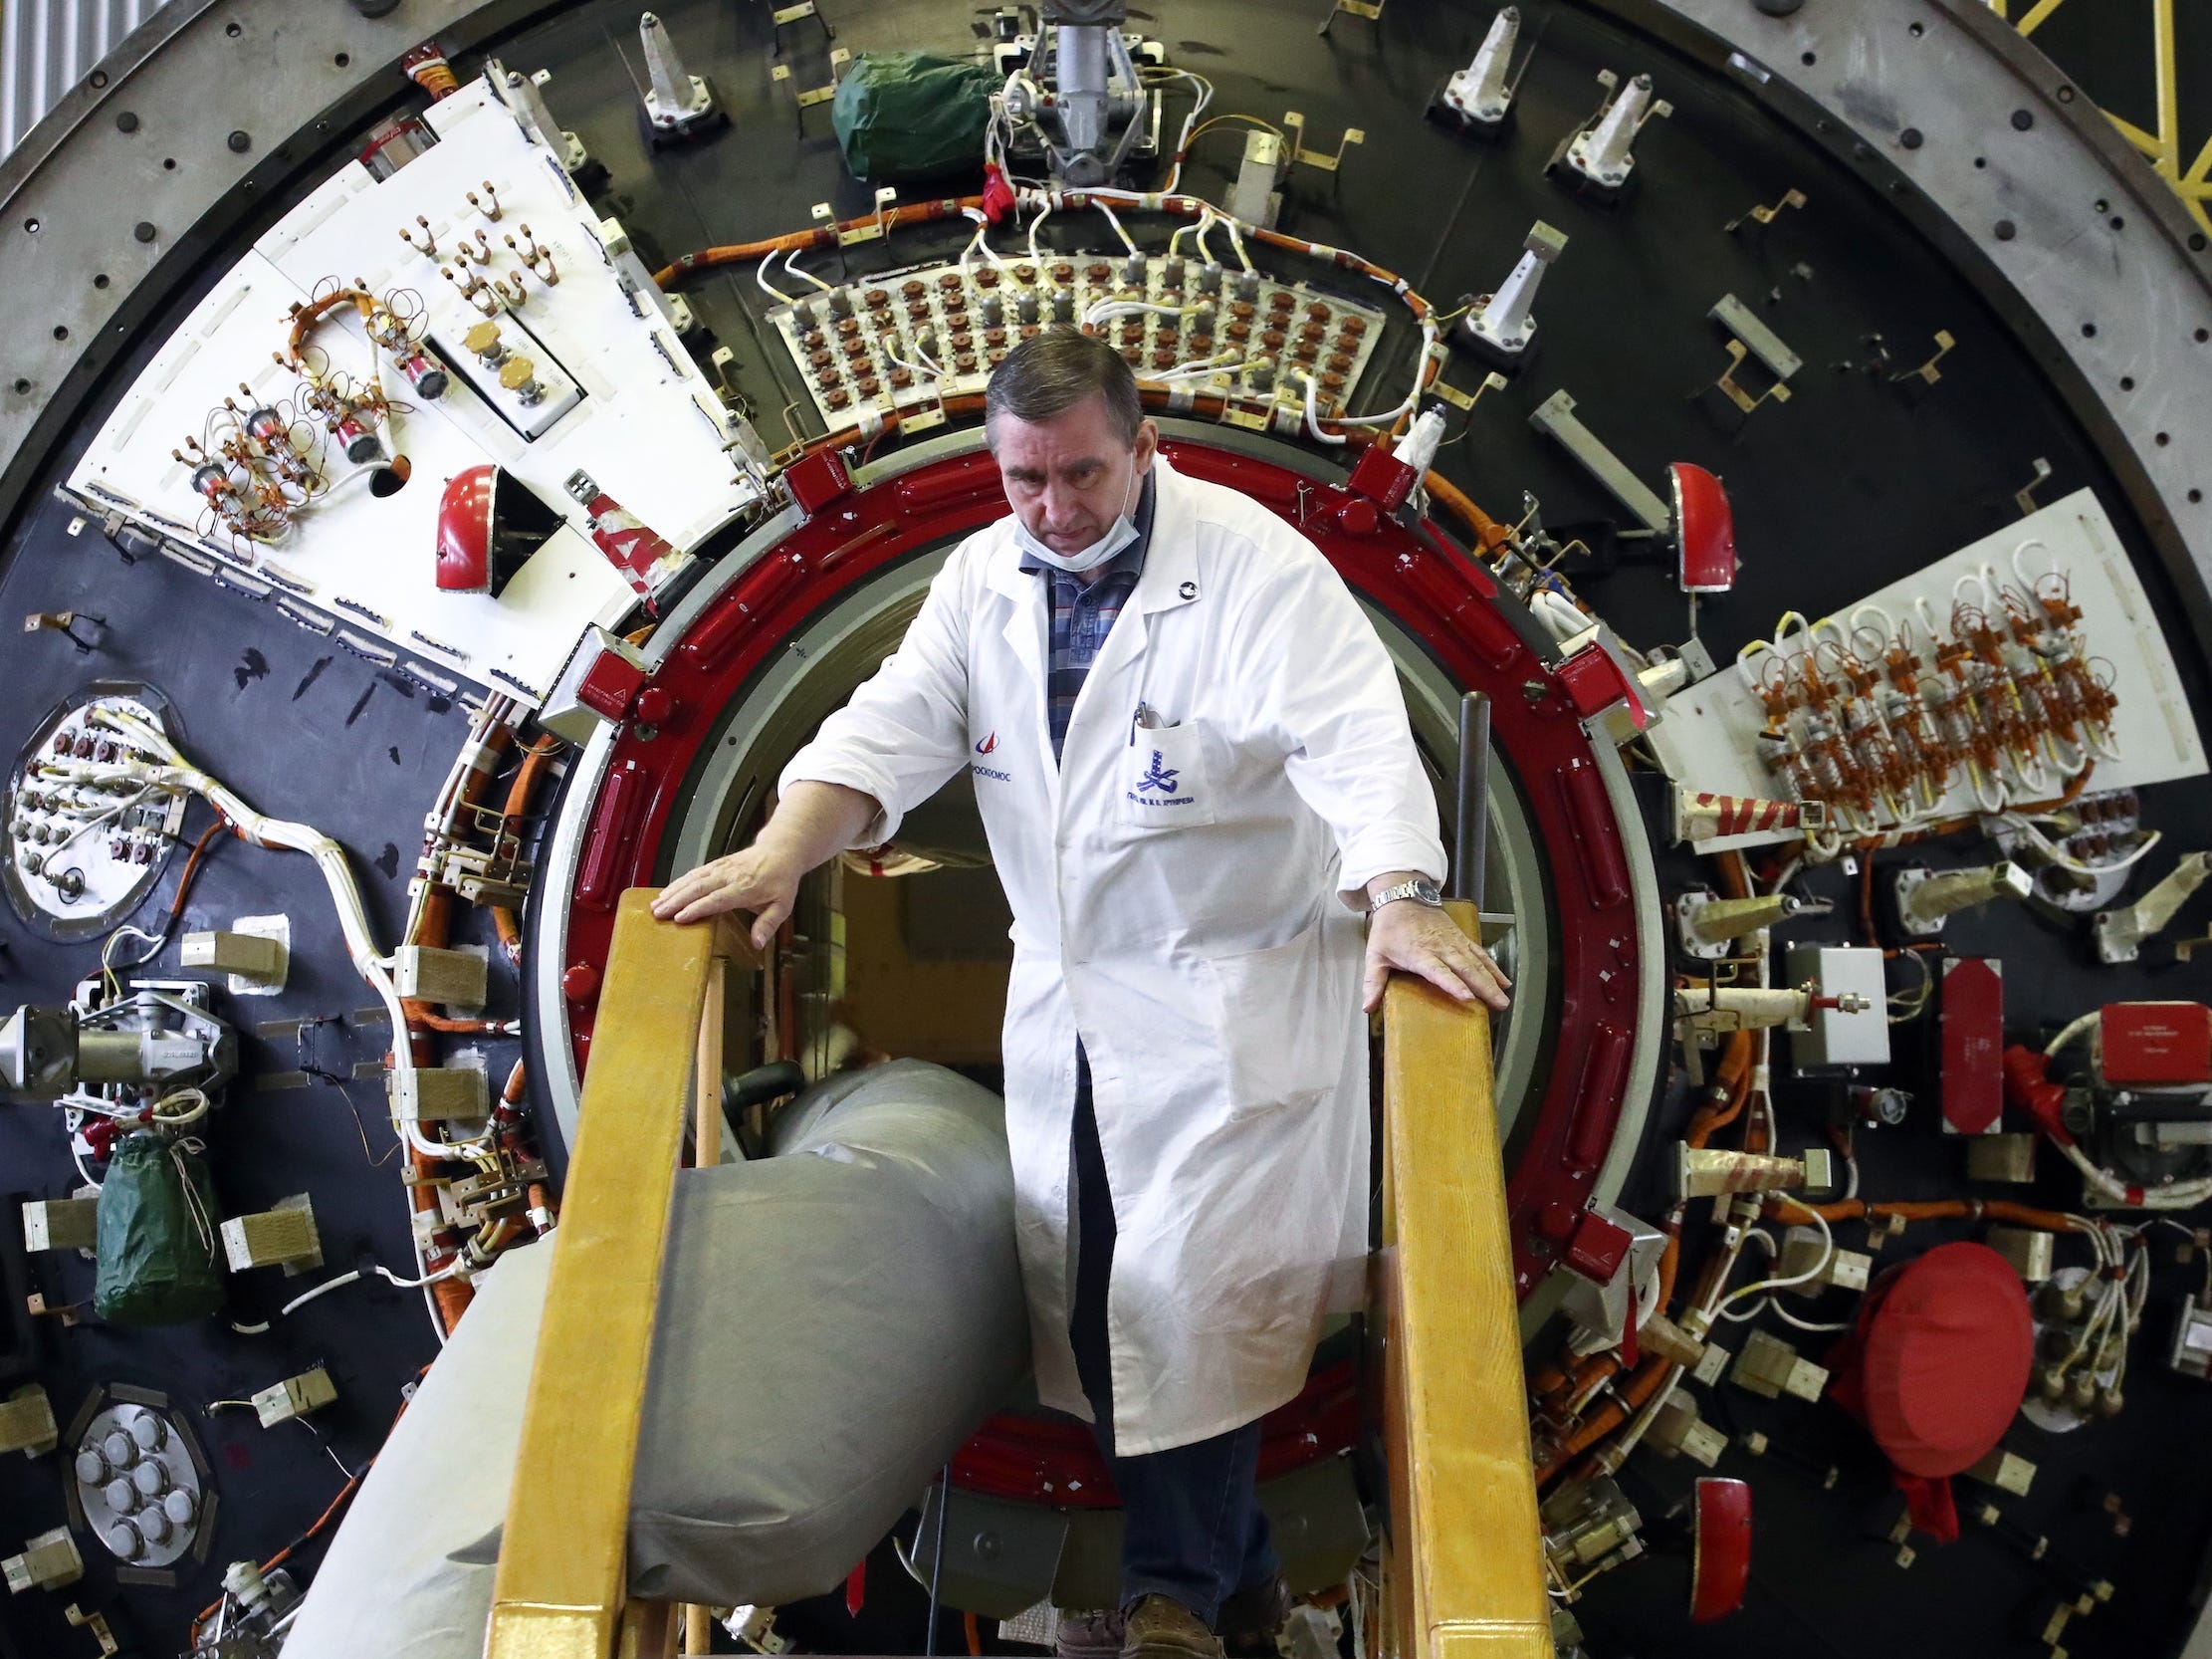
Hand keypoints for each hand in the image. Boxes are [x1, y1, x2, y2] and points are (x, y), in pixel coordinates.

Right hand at [650, 842, 802, 946]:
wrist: (780, 852)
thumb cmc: (780, 881)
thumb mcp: (783, 906)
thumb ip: (768, 924)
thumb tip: (757, 942)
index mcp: (746, 888)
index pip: (717, 899)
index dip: (697, 908)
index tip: (680, 918)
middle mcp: (730, 876)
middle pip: (699, 887)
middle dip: (676, 901)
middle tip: (658, 914)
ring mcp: (721, 868)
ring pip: (693, 878)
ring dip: (673, 891)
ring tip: (656, 904)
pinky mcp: (716, 865)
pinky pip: (694, 873)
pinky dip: (678, 882)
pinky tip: (666, 892)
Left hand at [1362, 900, 1510, 1014]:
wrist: (1403, 897)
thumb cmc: (1389, 928)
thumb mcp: (1375, 954)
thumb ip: (1373, 981)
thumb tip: (1367, 1007)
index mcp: (1418, 953)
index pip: (1438, 971)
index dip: (1452, 984)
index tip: (1467, 996)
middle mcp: (1440, 947)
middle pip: (1465, 968)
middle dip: (1483, 987)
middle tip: (1497, 1005)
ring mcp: (1453, 942)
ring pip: (1476, 962)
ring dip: (1492, 980)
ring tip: (1504, 998)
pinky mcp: (1461, 938)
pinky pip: (1480, 953)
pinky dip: (1493, 967)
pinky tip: (1504, 981)